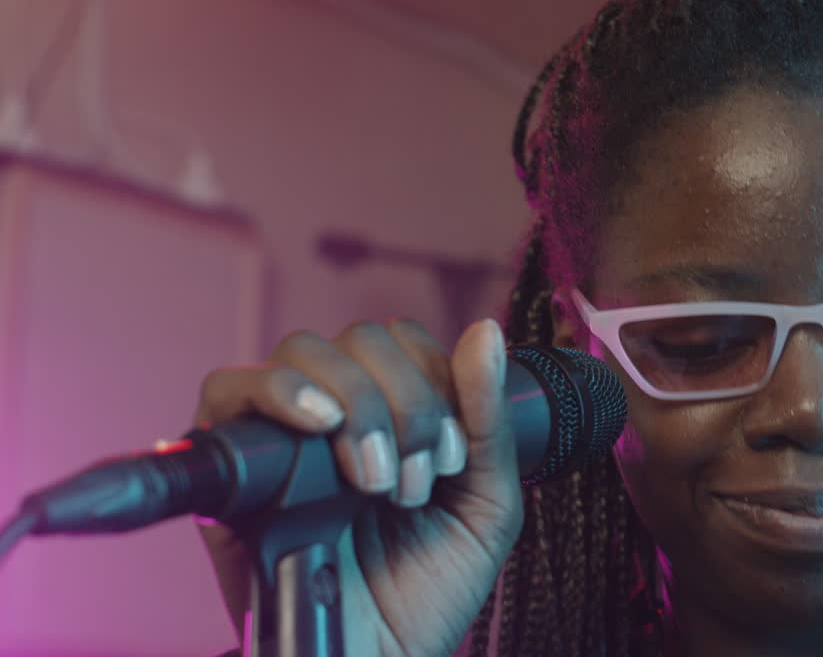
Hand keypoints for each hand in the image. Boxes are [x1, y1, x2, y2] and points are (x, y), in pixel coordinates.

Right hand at [196, 318, 522, 656]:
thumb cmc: (427, 595)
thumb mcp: (485, 504)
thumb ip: (488, 418)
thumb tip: (486, 332)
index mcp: (394, 418)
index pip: (404, 342)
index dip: (433, 381)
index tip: (448, 460)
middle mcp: (337, 418)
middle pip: (358, 340)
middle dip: (402, 402)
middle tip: (410, 483)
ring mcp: (283, 437)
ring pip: (303, 353)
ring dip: (355, 403)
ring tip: (374, 480)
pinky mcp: (232, 468)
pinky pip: (228, 390)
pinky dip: (279, 392)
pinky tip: (324, 425)